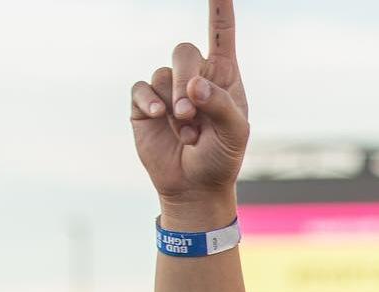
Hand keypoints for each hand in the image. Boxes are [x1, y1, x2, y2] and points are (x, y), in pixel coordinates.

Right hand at [129, 0, 248, 221]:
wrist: (195, 186)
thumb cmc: (222, 158)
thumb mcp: (236, 134)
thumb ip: (222, 105)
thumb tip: (193, 85)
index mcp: (223, 78)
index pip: (221, 35)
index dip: (219, 10)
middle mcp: (194, 77)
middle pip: (184, 51)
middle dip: (187, 78)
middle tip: (192, 111)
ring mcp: (168, 89)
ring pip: (162, 74)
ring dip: (175, 105)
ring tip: (188, 133)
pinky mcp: (145, 103)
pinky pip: (142, 89)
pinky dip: (151, 103)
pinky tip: (161, 119)